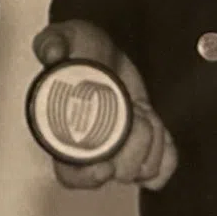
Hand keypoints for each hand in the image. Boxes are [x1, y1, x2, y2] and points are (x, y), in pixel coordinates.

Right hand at [31, 19, 176, 189]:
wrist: (103, 52)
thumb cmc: (78, 49)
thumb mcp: (61, 39)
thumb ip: (52, 44)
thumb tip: (53, 54)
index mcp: (65, 137)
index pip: (72, 174)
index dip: (87, 176)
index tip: (104, 165)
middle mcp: (93, 152)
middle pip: (117, 172)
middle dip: (131, 143)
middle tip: (130, 112)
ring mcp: (120, 153)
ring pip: (143, 170)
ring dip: (150, 139)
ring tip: (139, 109)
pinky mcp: (144, 148)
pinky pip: (162, 167)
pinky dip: (165, 149)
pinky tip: (153, 124)